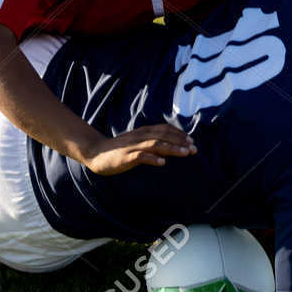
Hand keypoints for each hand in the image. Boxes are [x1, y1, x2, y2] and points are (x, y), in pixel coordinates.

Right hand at [81, 123, 195, 174]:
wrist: (96, 152)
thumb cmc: (119, 149)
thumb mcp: (137, 142)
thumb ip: (151, 142)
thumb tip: (168, 147)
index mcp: (144, 132)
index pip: (165, 129)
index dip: (179, 134)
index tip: (192, 140)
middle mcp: (140, 136)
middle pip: (164, 135)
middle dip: (181, 141)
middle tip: (194, 148)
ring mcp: (133, 146)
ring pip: (156, 144)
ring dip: (172, 148)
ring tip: (185, 153)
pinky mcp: (126, 156)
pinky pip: (141, 156)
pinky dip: (152, 158)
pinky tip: (162, 163)